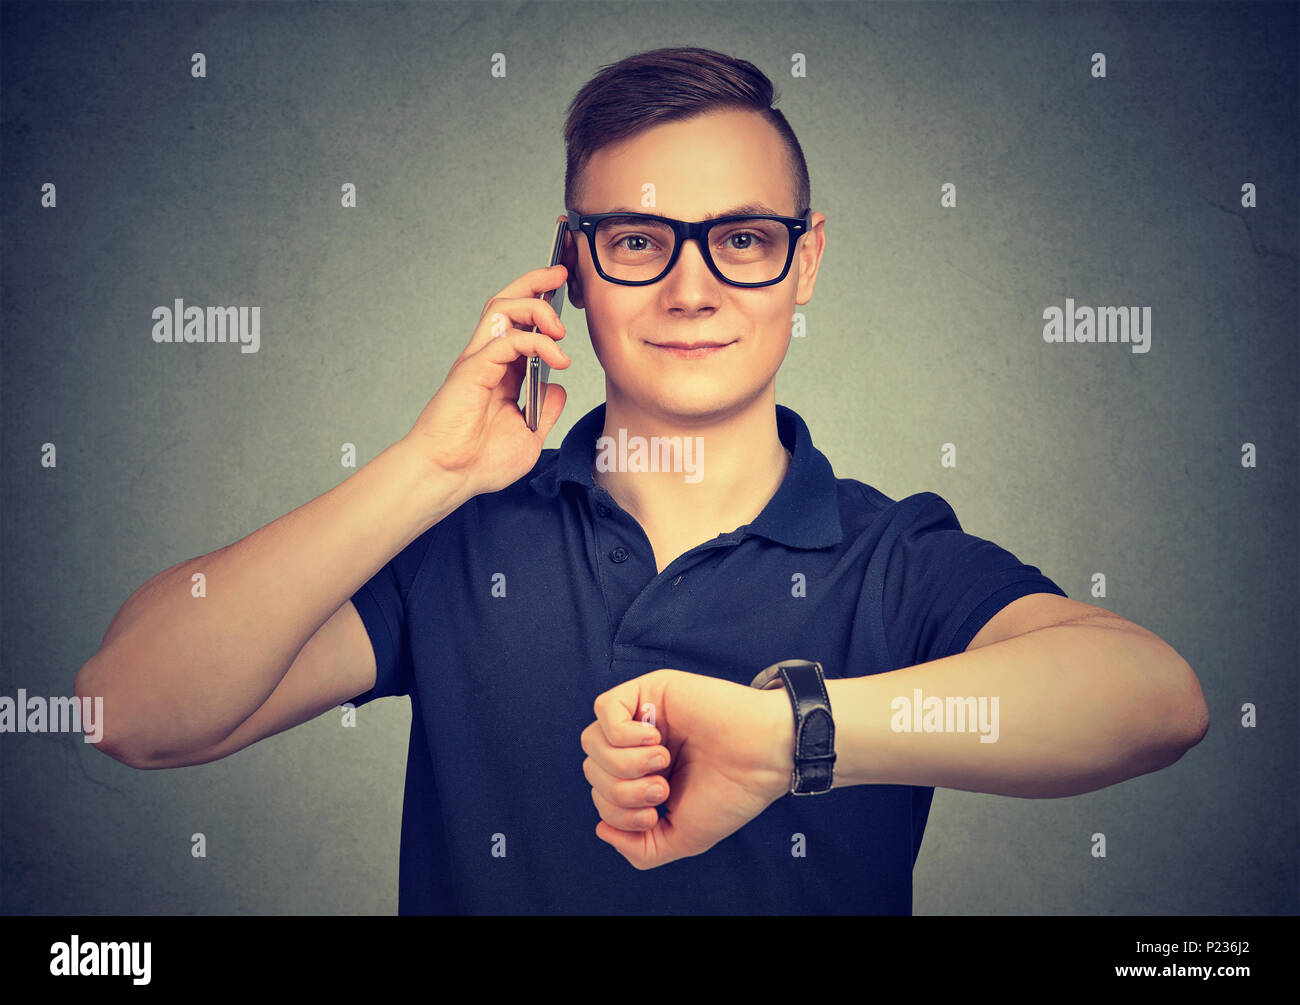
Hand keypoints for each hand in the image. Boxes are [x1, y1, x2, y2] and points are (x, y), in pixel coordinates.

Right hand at [399, 263, 570, 502]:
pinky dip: (535, 341)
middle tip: (561, 274)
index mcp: (499, 372)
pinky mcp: (472, 370)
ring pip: (502, 310)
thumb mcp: (529, 435)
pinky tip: (555, 357)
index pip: (519, 324)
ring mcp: (478, 362)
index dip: (540, 303)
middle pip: (506, 303)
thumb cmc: (479, 462)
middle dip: (535, 282)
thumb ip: (545, 409)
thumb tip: (559, 388)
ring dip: (536, 307)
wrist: (450, 477)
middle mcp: (487, 360)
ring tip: (560, 329)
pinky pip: (506, 339)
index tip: (564, 290)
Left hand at [580, 668, 794, 869]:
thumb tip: (601, 830)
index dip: (617, 813)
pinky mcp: (649, 690)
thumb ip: (640, 847)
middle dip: (622, 792)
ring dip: (624, 764)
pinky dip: (622, 735)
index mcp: (643, 776)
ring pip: (592, 741)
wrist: (763, 757)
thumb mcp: (682, 837)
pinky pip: (605, 709)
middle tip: (663, 789)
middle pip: (593, 770)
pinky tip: (656, 741)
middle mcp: (637, 745)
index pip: (601, 794)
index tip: (656, 815)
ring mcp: (641, 716)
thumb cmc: (731, 793)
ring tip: (663, 764)